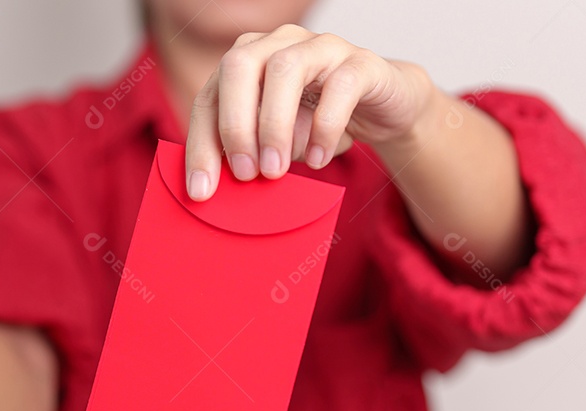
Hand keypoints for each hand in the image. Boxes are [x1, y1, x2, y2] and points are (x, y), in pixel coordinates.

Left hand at [185, 23, 437, 199]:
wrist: (384, 109)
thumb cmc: (319, 125)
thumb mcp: (277, 143)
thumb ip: (250, 156)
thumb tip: (224, 188)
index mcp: (248, 63)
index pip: (210, 97)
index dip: (201, 144)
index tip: (201, 190)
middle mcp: (279, 45)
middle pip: (239, 67)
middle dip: (234, 125)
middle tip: (244, 174)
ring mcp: (321, 47)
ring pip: (285, 70)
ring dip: (274, 126)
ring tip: (275, 170)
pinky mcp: (361, 63)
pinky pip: (340, 86)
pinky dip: (325, 126)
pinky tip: (317, 159)